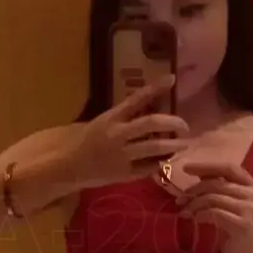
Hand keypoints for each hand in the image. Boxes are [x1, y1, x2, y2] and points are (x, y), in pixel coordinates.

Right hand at [65, 79, 189, 189]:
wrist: (67, 166)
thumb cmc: (84, 142)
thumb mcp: (103, 123)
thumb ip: (125, 117)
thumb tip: (151, 108)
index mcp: (112, 117)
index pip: (137, 98)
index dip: (156, 87)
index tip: (172, 79)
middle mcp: (118, 134)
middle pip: (152, 122)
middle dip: (173, 122)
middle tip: (185, 126)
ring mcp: (122, 154)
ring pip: (155, 147)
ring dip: (173, 145)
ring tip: (183, 145)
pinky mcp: (124, 173)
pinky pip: (149, 167)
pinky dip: (159, 163)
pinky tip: (165, 161)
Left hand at [176, 161, 252, 252]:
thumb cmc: (234, 228)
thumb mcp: (227, 204)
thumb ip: (217, 188)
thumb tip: (195, 174)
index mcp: (250, 185)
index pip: (228, 167)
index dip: (206, 166)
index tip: (185, 168)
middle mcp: (252, 194)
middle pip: (216, 183)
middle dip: (194, 190)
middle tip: (179, 199)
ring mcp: (249, 209)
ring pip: (213, 198)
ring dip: (194, 204)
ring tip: (184, 212)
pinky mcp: (242, 224)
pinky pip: (214, 213)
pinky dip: (199, 215)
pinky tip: (193, 219)